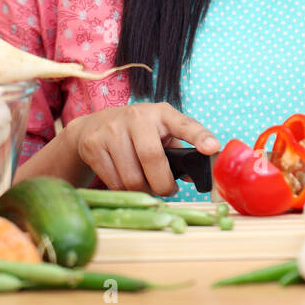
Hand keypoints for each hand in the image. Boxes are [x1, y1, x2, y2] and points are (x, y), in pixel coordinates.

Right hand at [64, 102, 219, 196]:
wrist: (91, 128)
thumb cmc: (137, 134)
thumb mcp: (161, 135)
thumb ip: (180, 154)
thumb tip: (198, 176)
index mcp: (162, 114)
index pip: (184, 124)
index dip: (199, 136)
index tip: (213, 148)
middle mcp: (137, 116)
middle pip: (152, 158)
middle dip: (163, 184)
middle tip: (167, 191)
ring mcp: (112, 129)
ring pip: (132, 177)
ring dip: (143, 190)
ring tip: (146, 186)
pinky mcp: (94, 145)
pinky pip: (114, 182)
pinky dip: (125, 191)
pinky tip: (127, 182)